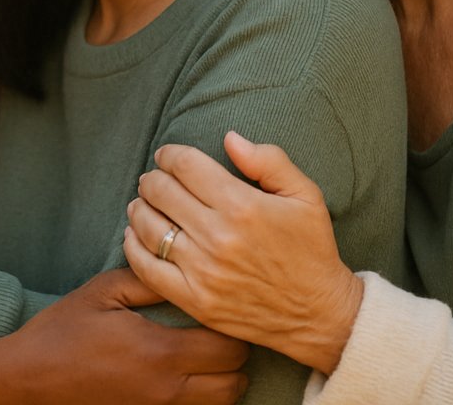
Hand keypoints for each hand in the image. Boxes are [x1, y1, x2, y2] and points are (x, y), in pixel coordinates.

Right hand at [0, 269, 249, 404]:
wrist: (29, 378)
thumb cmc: (63, 330)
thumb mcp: (105, 291)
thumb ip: (151, 280)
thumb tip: (187, 265)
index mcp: (160, 351)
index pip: (228, 346)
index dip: (231, 326)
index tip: (220, 307)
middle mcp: (167, 389)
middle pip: (234, 381)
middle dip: (234, 355)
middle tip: (218, 330)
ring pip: (221, 403)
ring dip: (223, 380)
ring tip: (206, 355)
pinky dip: (202, 396)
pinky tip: (186, 375)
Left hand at [122, 132, 362, 374]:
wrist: (319, 314)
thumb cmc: (311, 249)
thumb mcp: (305, 195)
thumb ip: (268, 160)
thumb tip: (229, 138)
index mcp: (242, 206)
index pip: (185, 166)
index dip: (169, 154)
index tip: (167, 156)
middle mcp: (218, 237)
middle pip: (161, 192)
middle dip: (152, 179)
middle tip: (154, 179)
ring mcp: (203, 272)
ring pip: (148, 227)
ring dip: (140, 208)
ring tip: (143, 203)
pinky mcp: (195, 301)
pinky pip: (147, 269)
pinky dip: (133, 247)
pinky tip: (135, 235)